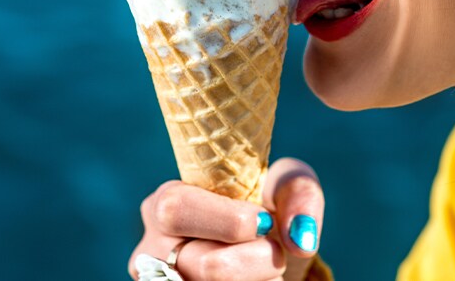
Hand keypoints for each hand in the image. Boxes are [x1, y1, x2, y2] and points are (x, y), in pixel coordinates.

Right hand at [128, 158, 324, 280]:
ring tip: (265, 269)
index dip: (227, 219)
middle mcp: (153, 249)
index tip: (266, 222)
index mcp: (166, 202)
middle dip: (256, 261)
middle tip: (274, 251)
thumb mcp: (283, 186)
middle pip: (207, 266)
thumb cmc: (266, 209)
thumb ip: (298, 192)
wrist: (263, 253)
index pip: (177, 208)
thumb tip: (301, 237)